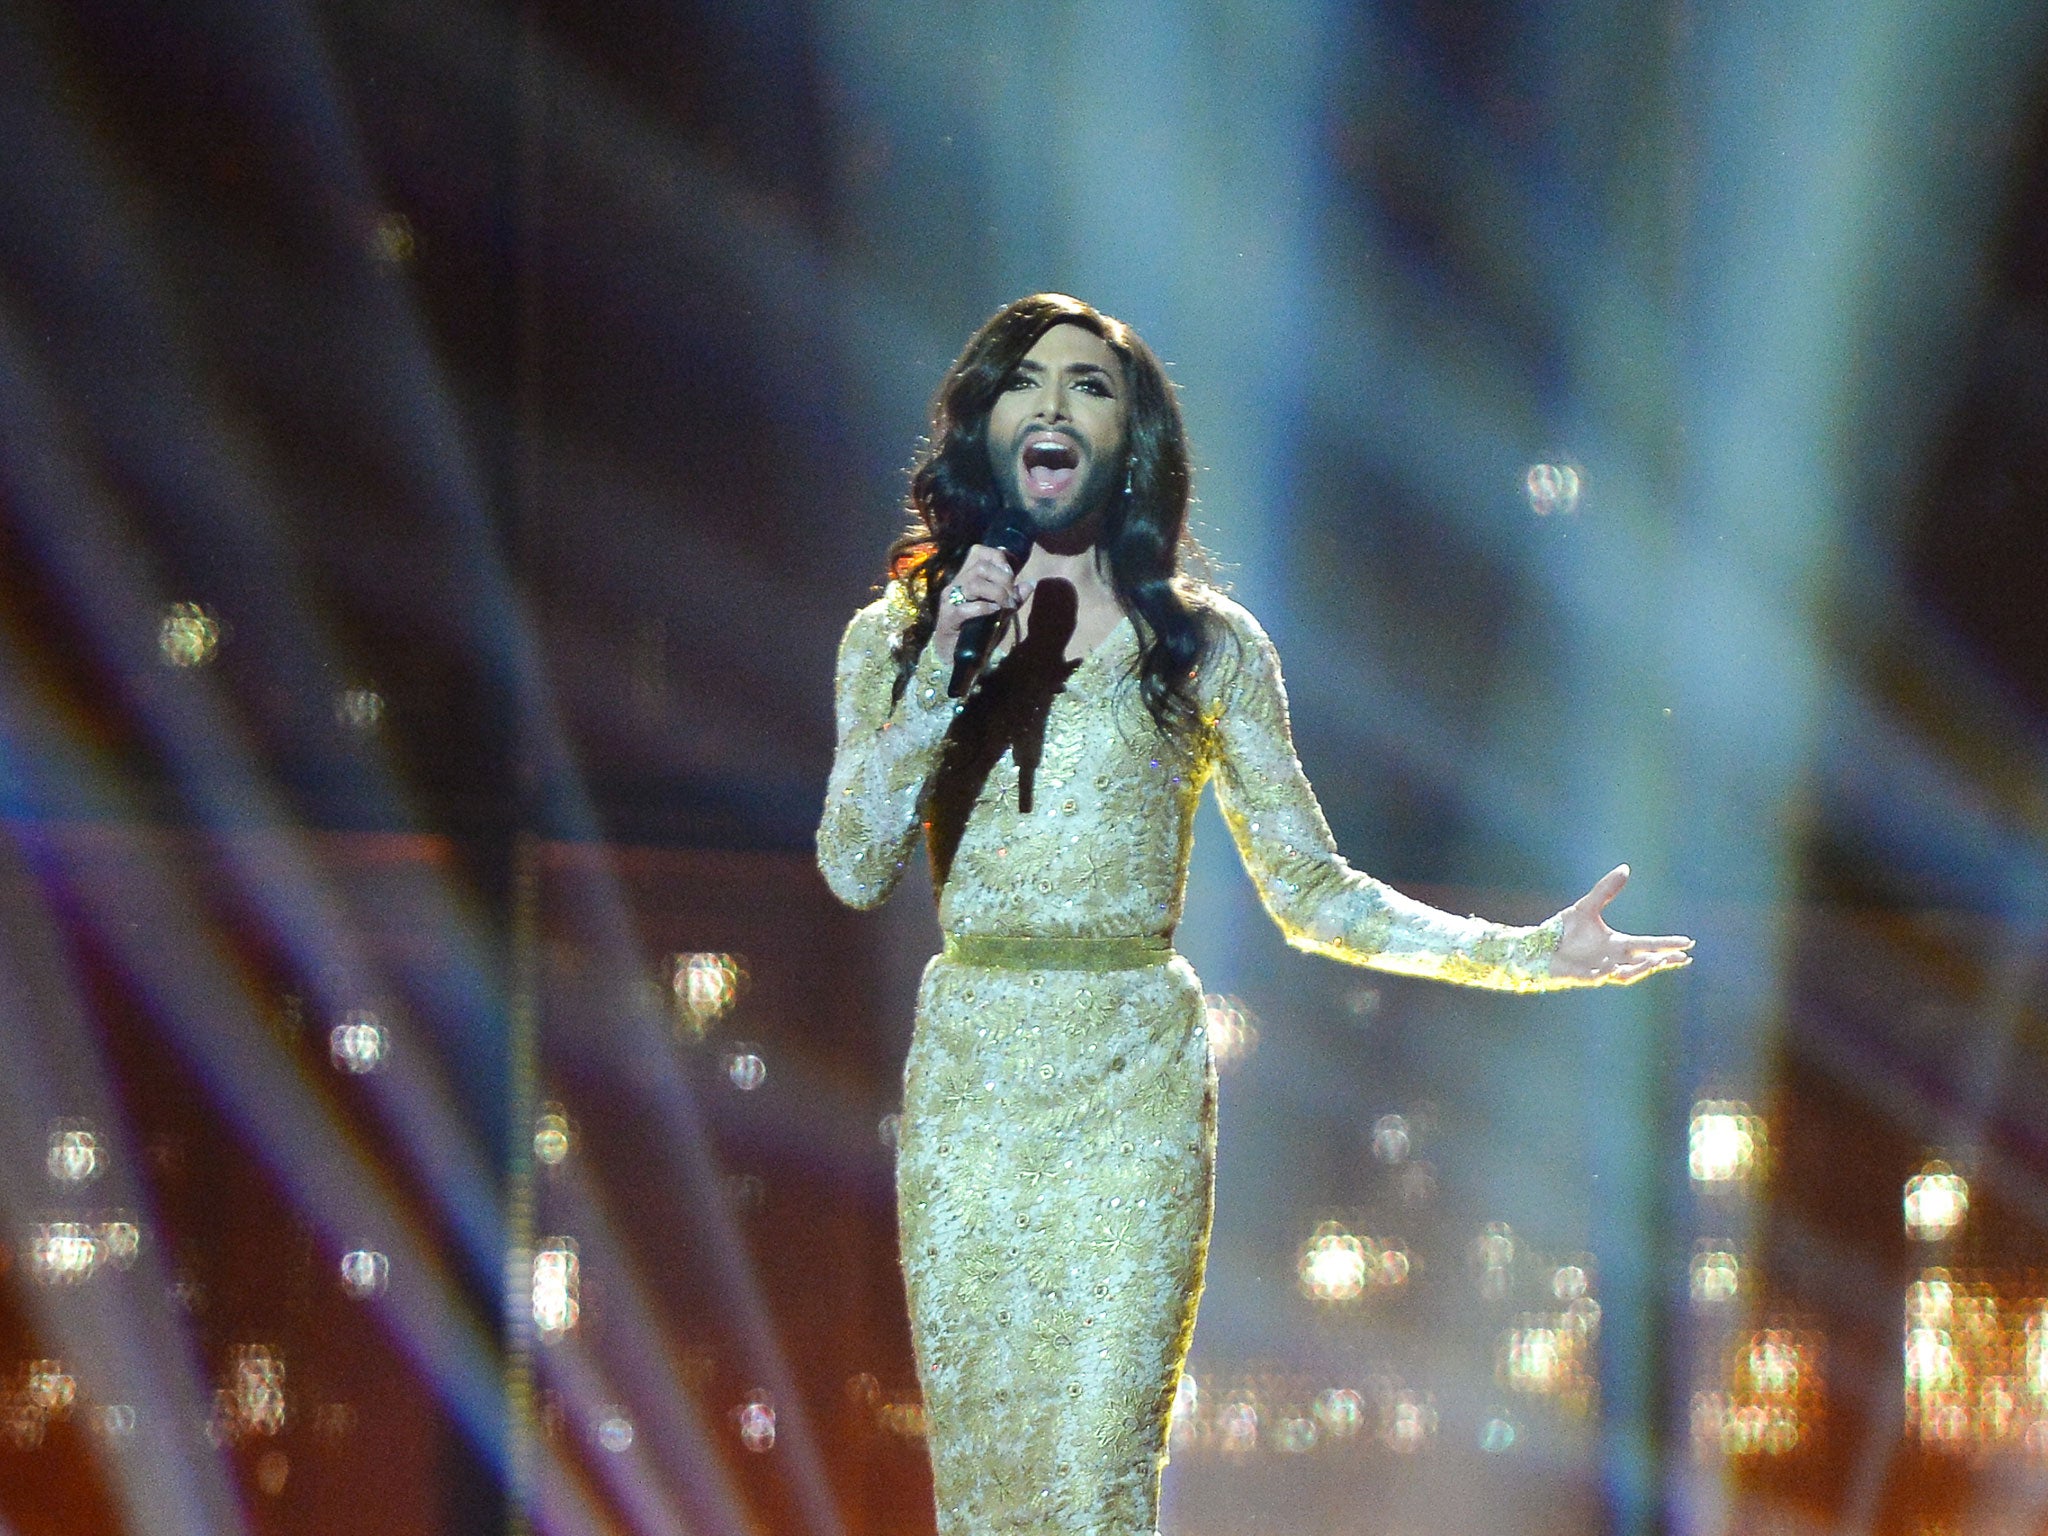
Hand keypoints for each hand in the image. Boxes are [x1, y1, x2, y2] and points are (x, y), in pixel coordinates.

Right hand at [934, 545, 1033, 662]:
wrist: (956, 656)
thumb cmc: (977, 630)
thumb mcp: (1000, 611)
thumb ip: (1014, 597)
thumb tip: (1031, 583)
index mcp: (967, 577)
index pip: (979, 552)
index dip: (998, 558)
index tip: (1011, 575)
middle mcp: (956, 584)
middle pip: (980, 567)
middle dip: (1002, 579)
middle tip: (1011, 596)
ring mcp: (950, 600)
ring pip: (974, 583)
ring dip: (996, 593)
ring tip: (1006, 605)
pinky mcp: (948, 618)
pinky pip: (965, 608)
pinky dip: (984, 608)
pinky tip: (994, 612)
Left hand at [1548, 864, 1692, 984]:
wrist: (1540, 945)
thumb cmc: (1564, 930)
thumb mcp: (1587, 906)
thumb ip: (1605, 889)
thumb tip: (1625, 868)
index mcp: (1617, 943)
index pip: (1647, 944)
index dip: (1667, 944)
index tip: (1687, 943)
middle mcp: (1613, 959)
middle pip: (1644, 962)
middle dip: (1663, 960)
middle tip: (1682, 957)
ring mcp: (1599, 969)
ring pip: (1627, 974)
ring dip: (1641, 969)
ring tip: (1657, 961)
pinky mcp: (1583, 976)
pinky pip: (1598, 977)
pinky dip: (1606, 973)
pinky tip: (1613, 968)